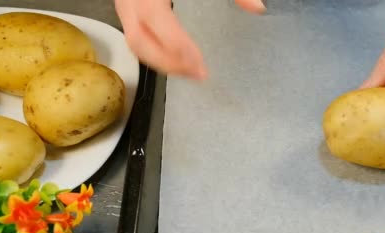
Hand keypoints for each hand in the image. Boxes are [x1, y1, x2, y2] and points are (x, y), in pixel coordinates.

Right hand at [114, 0, 265, 79]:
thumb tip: (258, 8)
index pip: (156, 20)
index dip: (176, 44)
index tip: (199, 64)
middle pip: (140, 40)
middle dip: (169, 63)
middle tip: (199, 75)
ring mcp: (126, 5)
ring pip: (136, 43)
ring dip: (162, 62)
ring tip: (191, 72)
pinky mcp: (128, 9)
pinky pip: (136, 37)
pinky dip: (156, 53)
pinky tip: (178, 60)